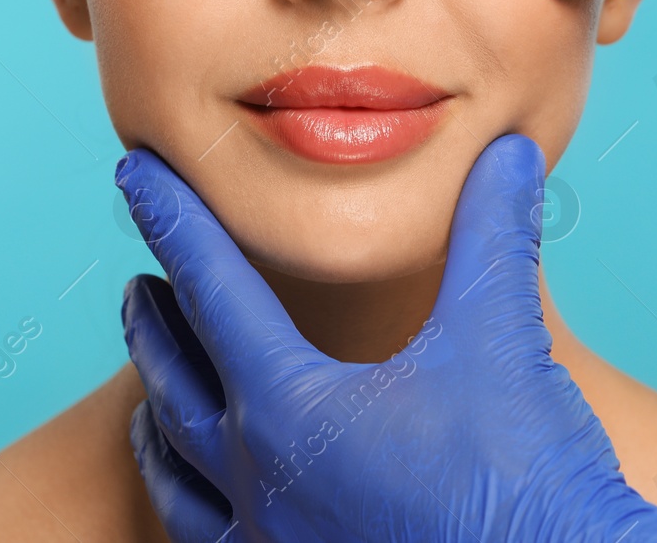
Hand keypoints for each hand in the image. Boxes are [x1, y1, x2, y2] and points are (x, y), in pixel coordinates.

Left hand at [116, 135, 656, 541]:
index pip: (212, 287)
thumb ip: (494, 236)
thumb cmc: (521, 480)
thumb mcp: (502, 338)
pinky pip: (210, 541)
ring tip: (149, 394)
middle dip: (151, 324)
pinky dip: (191, 501)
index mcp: (289, 408)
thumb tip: (510, 152)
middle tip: (135, 285)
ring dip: (158, 416)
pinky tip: (210, 495)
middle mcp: (258, 480)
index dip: (175, 220)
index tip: (136, 175)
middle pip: (175, 380)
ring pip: (178, 474)